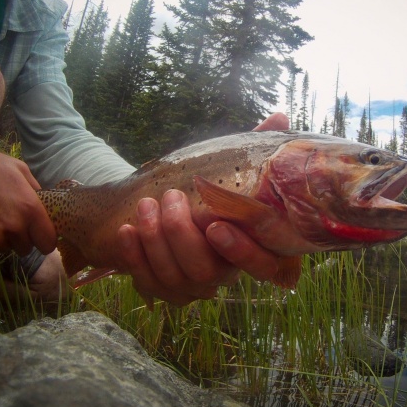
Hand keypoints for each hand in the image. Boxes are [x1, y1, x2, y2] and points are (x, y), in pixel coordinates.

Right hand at [0, 129, 56, 256]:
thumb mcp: (20, 169)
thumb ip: (36, 191)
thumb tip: (46, 207)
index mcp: (30, 209)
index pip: (47, 243)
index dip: (44, 239)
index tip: (39, 234)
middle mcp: (14, 227)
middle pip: (27, 248)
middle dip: (22, 237)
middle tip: (10, 219)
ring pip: (7, 248)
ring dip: (3, 238)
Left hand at [117, 113, 289, 305]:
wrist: (155, 203)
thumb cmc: (201, 184)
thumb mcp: (229, 164)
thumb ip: (255, 146)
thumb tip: (279, 117)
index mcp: (250, 248)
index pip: (262, 266)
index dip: (241, 252)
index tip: (215, 224)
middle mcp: (223, 274)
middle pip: (208, 273)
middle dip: (183, 236)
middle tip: (169, 197)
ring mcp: (191, 287)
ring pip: (177, 279)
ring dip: (156, 241)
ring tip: (146, 204)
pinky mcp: (161, 288)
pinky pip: (148, 282)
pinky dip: (134, 256)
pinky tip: (126, 228)